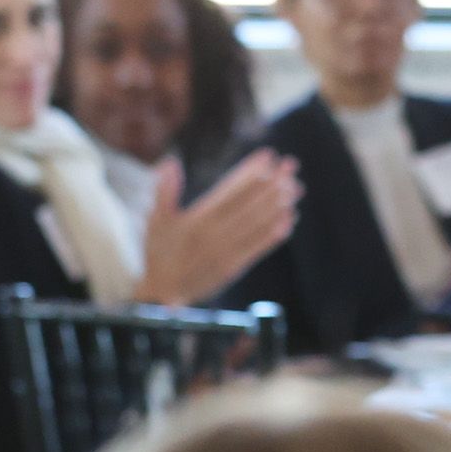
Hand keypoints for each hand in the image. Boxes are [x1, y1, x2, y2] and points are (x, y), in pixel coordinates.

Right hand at [135, 151, 300, 305]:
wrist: (161, 295)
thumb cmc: (158, 253)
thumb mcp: (155, 221)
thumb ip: (164, 192)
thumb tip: (170, 162)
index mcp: (197, 220)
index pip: (229, 192)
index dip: (250, 173)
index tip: (268, 157)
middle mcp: (214, 236)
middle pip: (249, 206)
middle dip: (272, 184)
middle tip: (291, 165)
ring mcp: (226, 253)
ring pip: (256, 226)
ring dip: (278, 206)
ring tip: (295, 187)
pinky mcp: (233, 268)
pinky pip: (257, 249)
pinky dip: (274, 235)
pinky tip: (289, 220)